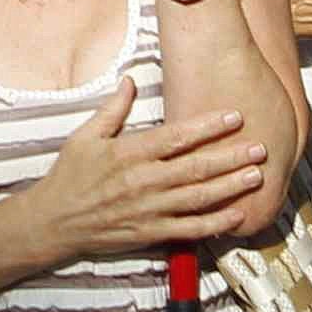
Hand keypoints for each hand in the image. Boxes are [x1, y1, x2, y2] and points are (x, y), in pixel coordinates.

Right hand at [25, 77, 275, 256]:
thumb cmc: (70, 176)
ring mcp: (149, 210)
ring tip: (256, 176)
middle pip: (196, 167)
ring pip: (198, 198)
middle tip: (260, 147)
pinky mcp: (150, 233)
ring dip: (230, 187)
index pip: (177, 137)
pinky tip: (236, 215)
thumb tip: (130, 79)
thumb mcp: (86, 135)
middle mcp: (144, 181)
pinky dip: (214, 224)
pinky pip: (189, 230)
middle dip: (231, 157)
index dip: (208, 126)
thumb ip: (113, 108)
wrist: (52, 222)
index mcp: (130, 153)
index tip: (234, 116)